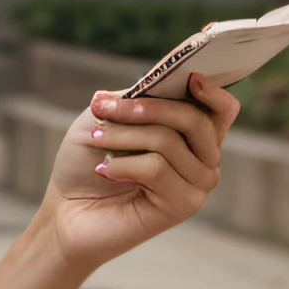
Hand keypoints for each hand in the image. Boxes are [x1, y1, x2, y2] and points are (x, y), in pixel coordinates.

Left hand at [40, 72, 240, 272]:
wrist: (66, 210)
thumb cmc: (87, 160)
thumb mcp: (107, 116)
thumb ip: (135, 97)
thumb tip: (151, 82)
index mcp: (190, 134)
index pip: (223, 111)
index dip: (213, 92)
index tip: (192, 78)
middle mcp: (202, 159)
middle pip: (194, 120)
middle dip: (146, 109)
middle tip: (102, 110)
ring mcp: (196, 185)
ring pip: (169, 143)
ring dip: (124, 137)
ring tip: (96, 141)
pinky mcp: (183, 206)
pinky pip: (158, 169)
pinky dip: (123, 164)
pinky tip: (103, 170)